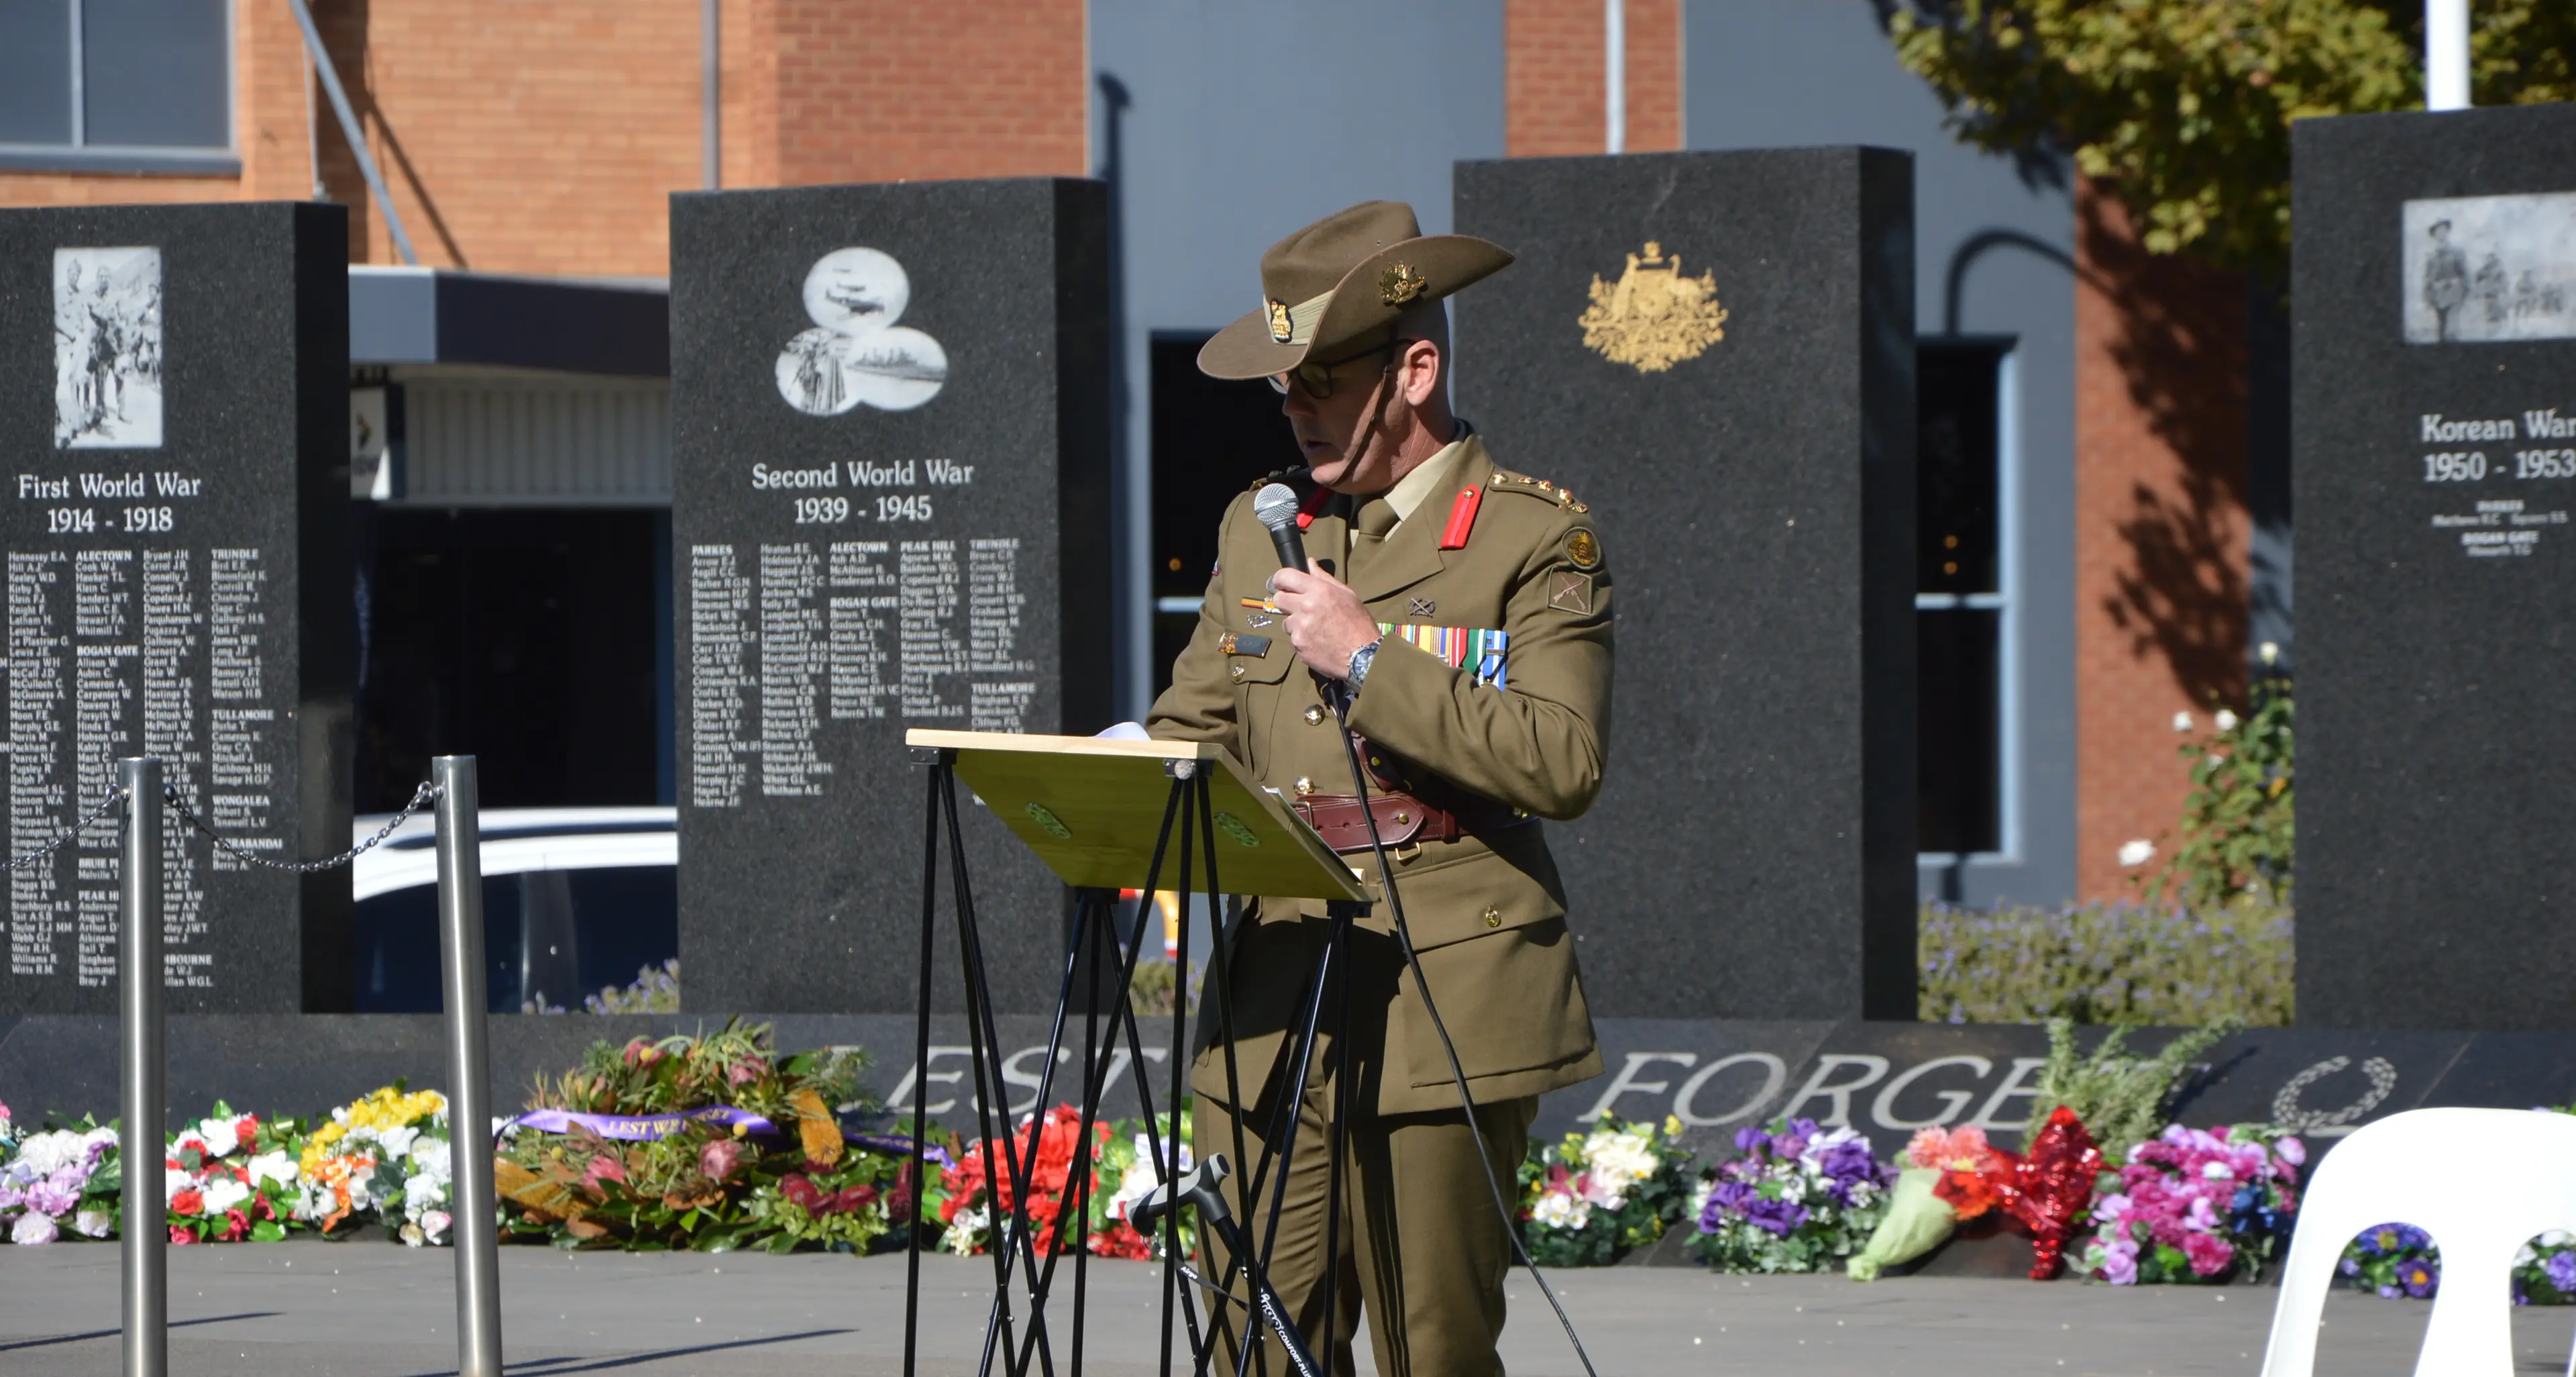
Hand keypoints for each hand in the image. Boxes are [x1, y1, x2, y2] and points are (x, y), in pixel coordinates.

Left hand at [1270, 565, 1378, 679]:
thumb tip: (1310, 563)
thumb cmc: (1358, 623)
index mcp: (1318, 590)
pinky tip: (1317, 642)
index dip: (1280, 579)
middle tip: (1298, 608)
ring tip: (1315, 629)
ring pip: (1286, 621)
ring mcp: (1300, 627)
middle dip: (1285, 602)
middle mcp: (1306, 606)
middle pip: (1278, 599)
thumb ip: (1324, 578)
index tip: (1282, 584)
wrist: (1362, 655)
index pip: (1285, 577)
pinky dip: (1302, 640)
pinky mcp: (1298, 645)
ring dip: (1296, 624)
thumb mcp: (1346, 595)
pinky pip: (1293, 639)